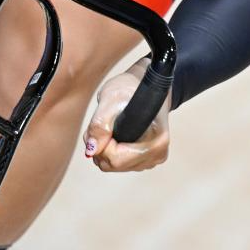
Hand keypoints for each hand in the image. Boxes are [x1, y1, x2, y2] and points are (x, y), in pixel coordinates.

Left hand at [82, 58, 171, 172]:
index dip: (102, 145)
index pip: (117, 160)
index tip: (100, 127)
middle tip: (101, 125)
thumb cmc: (130, 88)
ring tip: (110, 126)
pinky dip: (112, 150)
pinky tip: (116, 133)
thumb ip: (99, 125)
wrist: (143, 83)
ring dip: (106, 148)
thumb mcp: (110, 99)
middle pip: (115, 165)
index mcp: (156, 141)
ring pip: (116, 166)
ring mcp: (153, 158)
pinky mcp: (146, 158)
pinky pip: (120, 163)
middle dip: (102, 147)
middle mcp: (158, 153)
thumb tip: (91, 150)